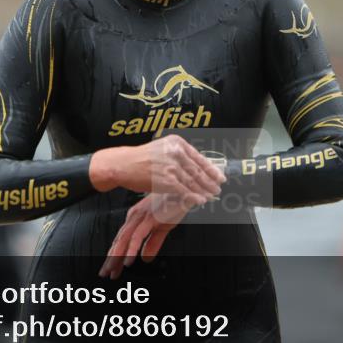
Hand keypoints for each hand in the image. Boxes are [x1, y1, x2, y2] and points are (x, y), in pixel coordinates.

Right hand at [89, 134, 225, 198]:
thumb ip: (177, 155)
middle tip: (218, 188)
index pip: (198, 157)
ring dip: (204, 190)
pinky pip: (184, 190)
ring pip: (192, 181)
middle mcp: (176, 152)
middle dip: (210, 181)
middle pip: (197, 170)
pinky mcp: (166, 179)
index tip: (219, 176)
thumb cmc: (140, 159)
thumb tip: (194, 166)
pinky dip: (194, 196)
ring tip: (211, 196)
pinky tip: (200, 200)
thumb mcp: (161, 149)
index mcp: (177, 143)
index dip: (211, 169)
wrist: (123, 164)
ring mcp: (171, 166)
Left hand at [98, 192, 211, 279]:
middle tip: (105, 274)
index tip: (110, 269)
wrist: (182, 189)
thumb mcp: (163, 227)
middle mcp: (135, 217)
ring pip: (124, 240)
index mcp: (136, 218)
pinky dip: (131, 249)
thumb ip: (153, 243)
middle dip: (111, 259)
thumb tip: (145, 258)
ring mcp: (141, 217)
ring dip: (117, 256)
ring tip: (113, 270)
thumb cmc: (173, 203)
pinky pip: (137, 236)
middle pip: (119, 241)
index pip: (121, 239)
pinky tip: (128, 260)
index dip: (114, 255)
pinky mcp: (150, 219)